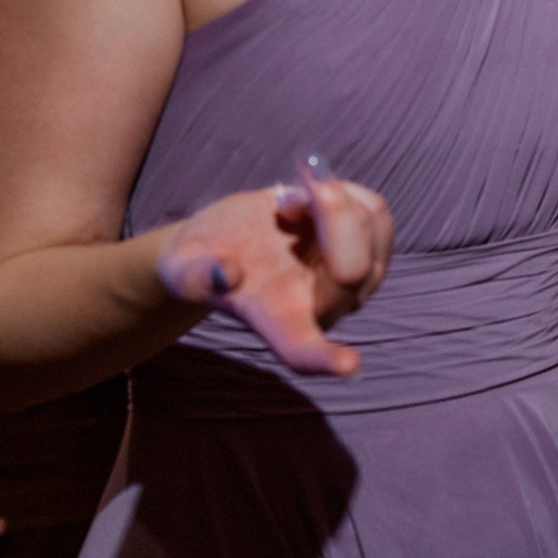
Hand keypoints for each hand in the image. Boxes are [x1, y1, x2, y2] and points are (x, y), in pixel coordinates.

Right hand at [155, 161, 393, 376]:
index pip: (304, 350)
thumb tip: (226, 275)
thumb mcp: (184, 266)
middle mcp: (326, 308)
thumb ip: (196, 276)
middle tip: (285, 197)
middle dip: (331, 217)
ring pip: (369, 225)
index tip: (347, 365)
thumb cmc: (201, 260)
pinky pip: (372, 208)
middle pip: (352, 268)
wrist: (228, 240)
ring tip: (285, 207)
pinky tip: (308, 201)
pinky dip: (341, 192)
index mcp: (279, 323)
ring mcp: (358, 279)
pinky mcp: (373, 247)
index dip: (325, 358)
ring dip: (328, 199)